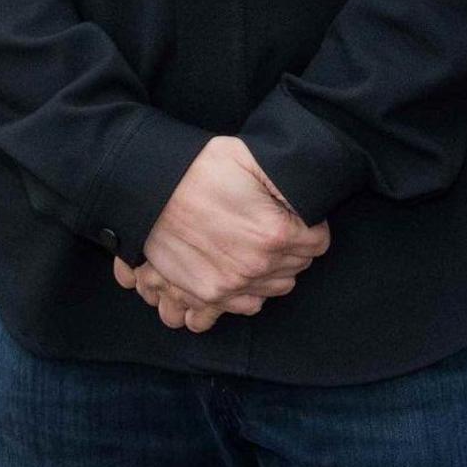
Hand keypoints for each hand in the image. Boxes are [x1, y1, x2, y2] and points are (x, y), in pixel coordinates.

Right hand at [135, 137, 328, 327]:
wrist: (147, 187)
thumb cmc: (198, 167)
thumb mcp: (250, 157)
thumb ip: (286, 179)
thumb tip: (309, 194)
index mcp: (275, 232)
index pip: (318, 242)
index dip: (311, 225)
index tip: (298, 217)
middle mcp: (257, 266)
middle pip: (296, 268)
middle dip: (291, 249)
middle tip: (272, 228)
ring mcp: (230, 285)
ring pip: (271, 291)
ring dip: (268, 273)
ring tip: (253, 250)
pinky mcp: (204, 295)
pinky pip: (237, 310)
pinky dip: (238, 298)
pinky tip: (235, 277)